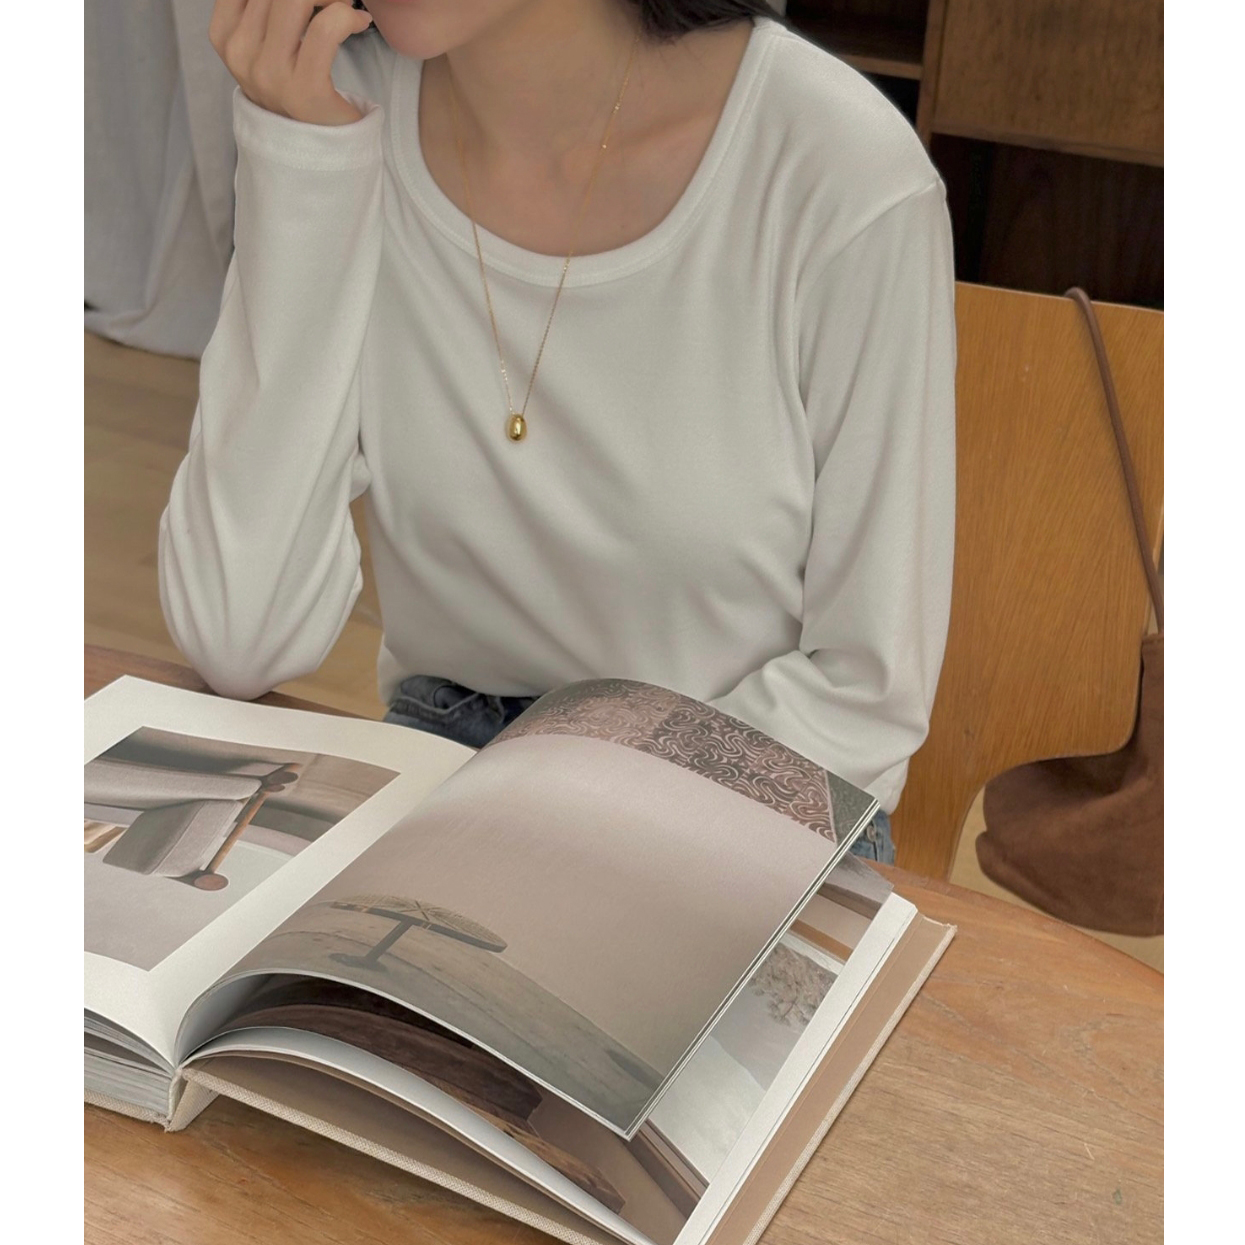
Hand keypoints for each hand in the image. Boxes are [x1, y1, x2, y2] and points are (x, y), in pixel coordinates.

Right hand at [210, 0, 374, 125]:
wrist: (317, 153)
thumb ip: (267, 12)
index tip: (308, 0)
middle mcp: (241, 55)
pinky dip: (346, 16)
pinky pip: (325, 29)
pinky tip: (358, 23)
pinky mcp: (304, 91)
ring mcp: (269, 75)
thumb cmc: (298, 93)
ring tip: (345, 7)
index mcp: (226, 37)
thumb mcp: (267, 48)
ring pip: (296, 0)